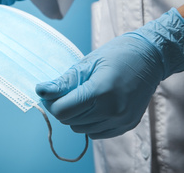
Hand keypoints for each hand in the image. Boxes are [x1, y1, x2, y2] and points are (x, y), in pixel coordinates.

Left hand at [36, 8, 183, 138]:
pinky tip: (95, 106)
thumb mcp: (85, 64)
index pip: (62, 111)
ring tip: (84, 97)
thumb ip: (62, 82)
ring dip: (76, 116)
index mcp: (101, 91)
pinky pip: (96, 133)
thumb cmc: (116, 55)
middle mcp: (112, 110)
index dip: (51, 103)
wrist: (149, 58)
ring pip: (81, 129)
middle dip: (62, 108)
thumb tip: (40, 91)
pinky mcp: (126, 126)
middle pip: (70, 121)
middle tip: (67, 92)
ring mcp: (121, 120)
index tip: (51, 94)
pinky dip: (89, 123)